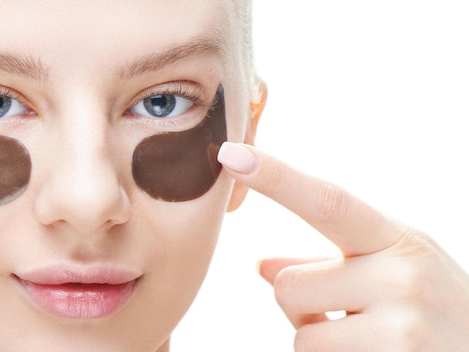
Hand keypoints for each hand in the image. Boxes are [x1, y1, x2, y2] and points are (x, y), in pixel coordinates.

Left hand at [218, 142, 468, 350]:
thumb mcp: (392, 274)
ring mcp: (404, 328)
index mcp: (398, 240)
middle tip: (348, 317)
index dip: (276, 177)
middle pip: (289, 284)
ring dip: (321, 342)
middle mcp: (404, 276)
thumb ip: (326, 267)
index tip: (231, 154)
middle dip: (302, 306)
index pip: (328, 202)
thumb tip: (262, 266)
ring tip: (369, 341)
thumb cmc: (432, 314)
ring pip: (302, 336)